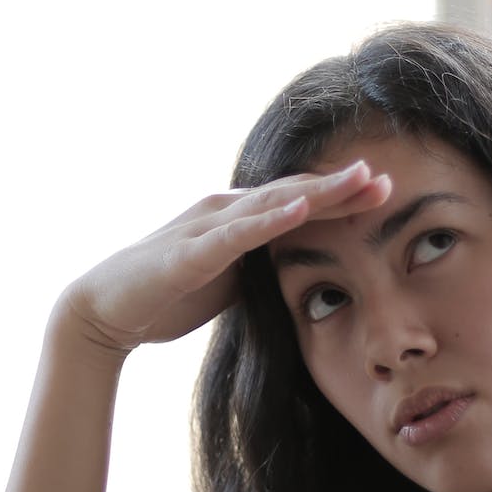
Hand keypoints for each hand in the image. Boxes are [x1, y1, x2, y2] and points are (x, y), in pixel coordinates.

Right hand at [62, 161, 390, 356]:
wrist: (103, 312)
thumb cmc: (165, 294)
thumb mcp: (228, 281)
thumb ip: (260, 268)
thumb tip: (300, 274)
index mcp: (236, 219)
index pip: (298, 202)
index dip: (341, 197)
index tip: (387, 194)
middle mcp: (224, 211)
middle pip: (293, 193)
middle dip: (342, 187)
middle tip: (388, 179)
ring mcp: (206, 227)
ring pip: (271, 204)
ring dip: (316, 192)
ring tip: (358, 179)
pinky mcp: (190, 253)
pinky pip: (236, 234)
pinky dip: (269, 220)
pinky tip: (300, 210)